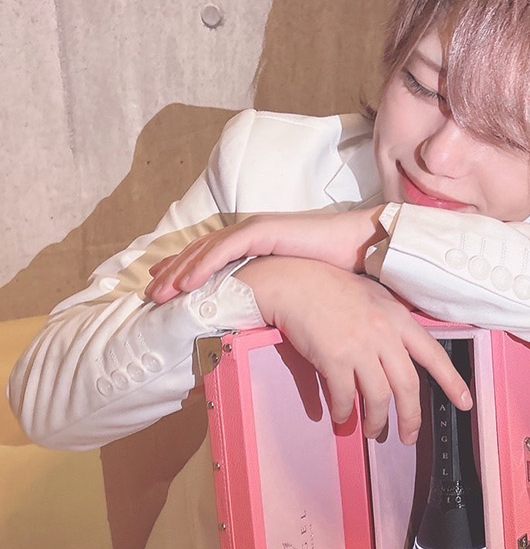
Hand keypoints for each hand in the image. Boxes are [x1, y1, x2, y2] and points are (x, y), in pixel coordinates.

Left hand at [144, 206, 386, 302]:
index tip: (165, 292)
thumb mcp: (294, 286)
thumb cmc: (335, 270)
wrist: (362, 246)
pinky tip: (186, 283)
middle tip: (149, 296)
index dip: (184, 272)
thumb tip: (266, 319)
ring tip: (158, 294)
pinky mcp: (265, 230)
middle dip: (172, 273)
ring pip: (206, 250)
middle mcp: (251, 234)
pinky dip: (203, 265)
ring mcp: (256, 229)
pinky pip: (226, 249)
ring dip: (179, 272)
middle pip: (200, 253)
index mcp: (256, 246)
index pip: (211, 258)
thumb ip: (275, 295)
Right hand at [239, 256, 471, 445]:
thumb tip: (401, 354)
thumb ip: (392, 324)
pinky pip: (344, 396)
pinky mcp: (334, 358)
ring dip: (375, 421)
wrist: (294, 282)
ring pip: (379, 397)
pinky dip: (344, 412)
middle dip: (410, 418)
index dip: (452, 382)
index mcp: (398, 318)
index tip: (465, 402)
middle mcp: (384, 333)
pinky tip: (341, 416)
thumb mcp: (373, 298)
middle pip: (407, 386)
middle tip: (407, 437)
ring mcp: (360, 346)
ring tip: (371, 431)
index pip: (434, 354)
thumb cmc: (329, 288)